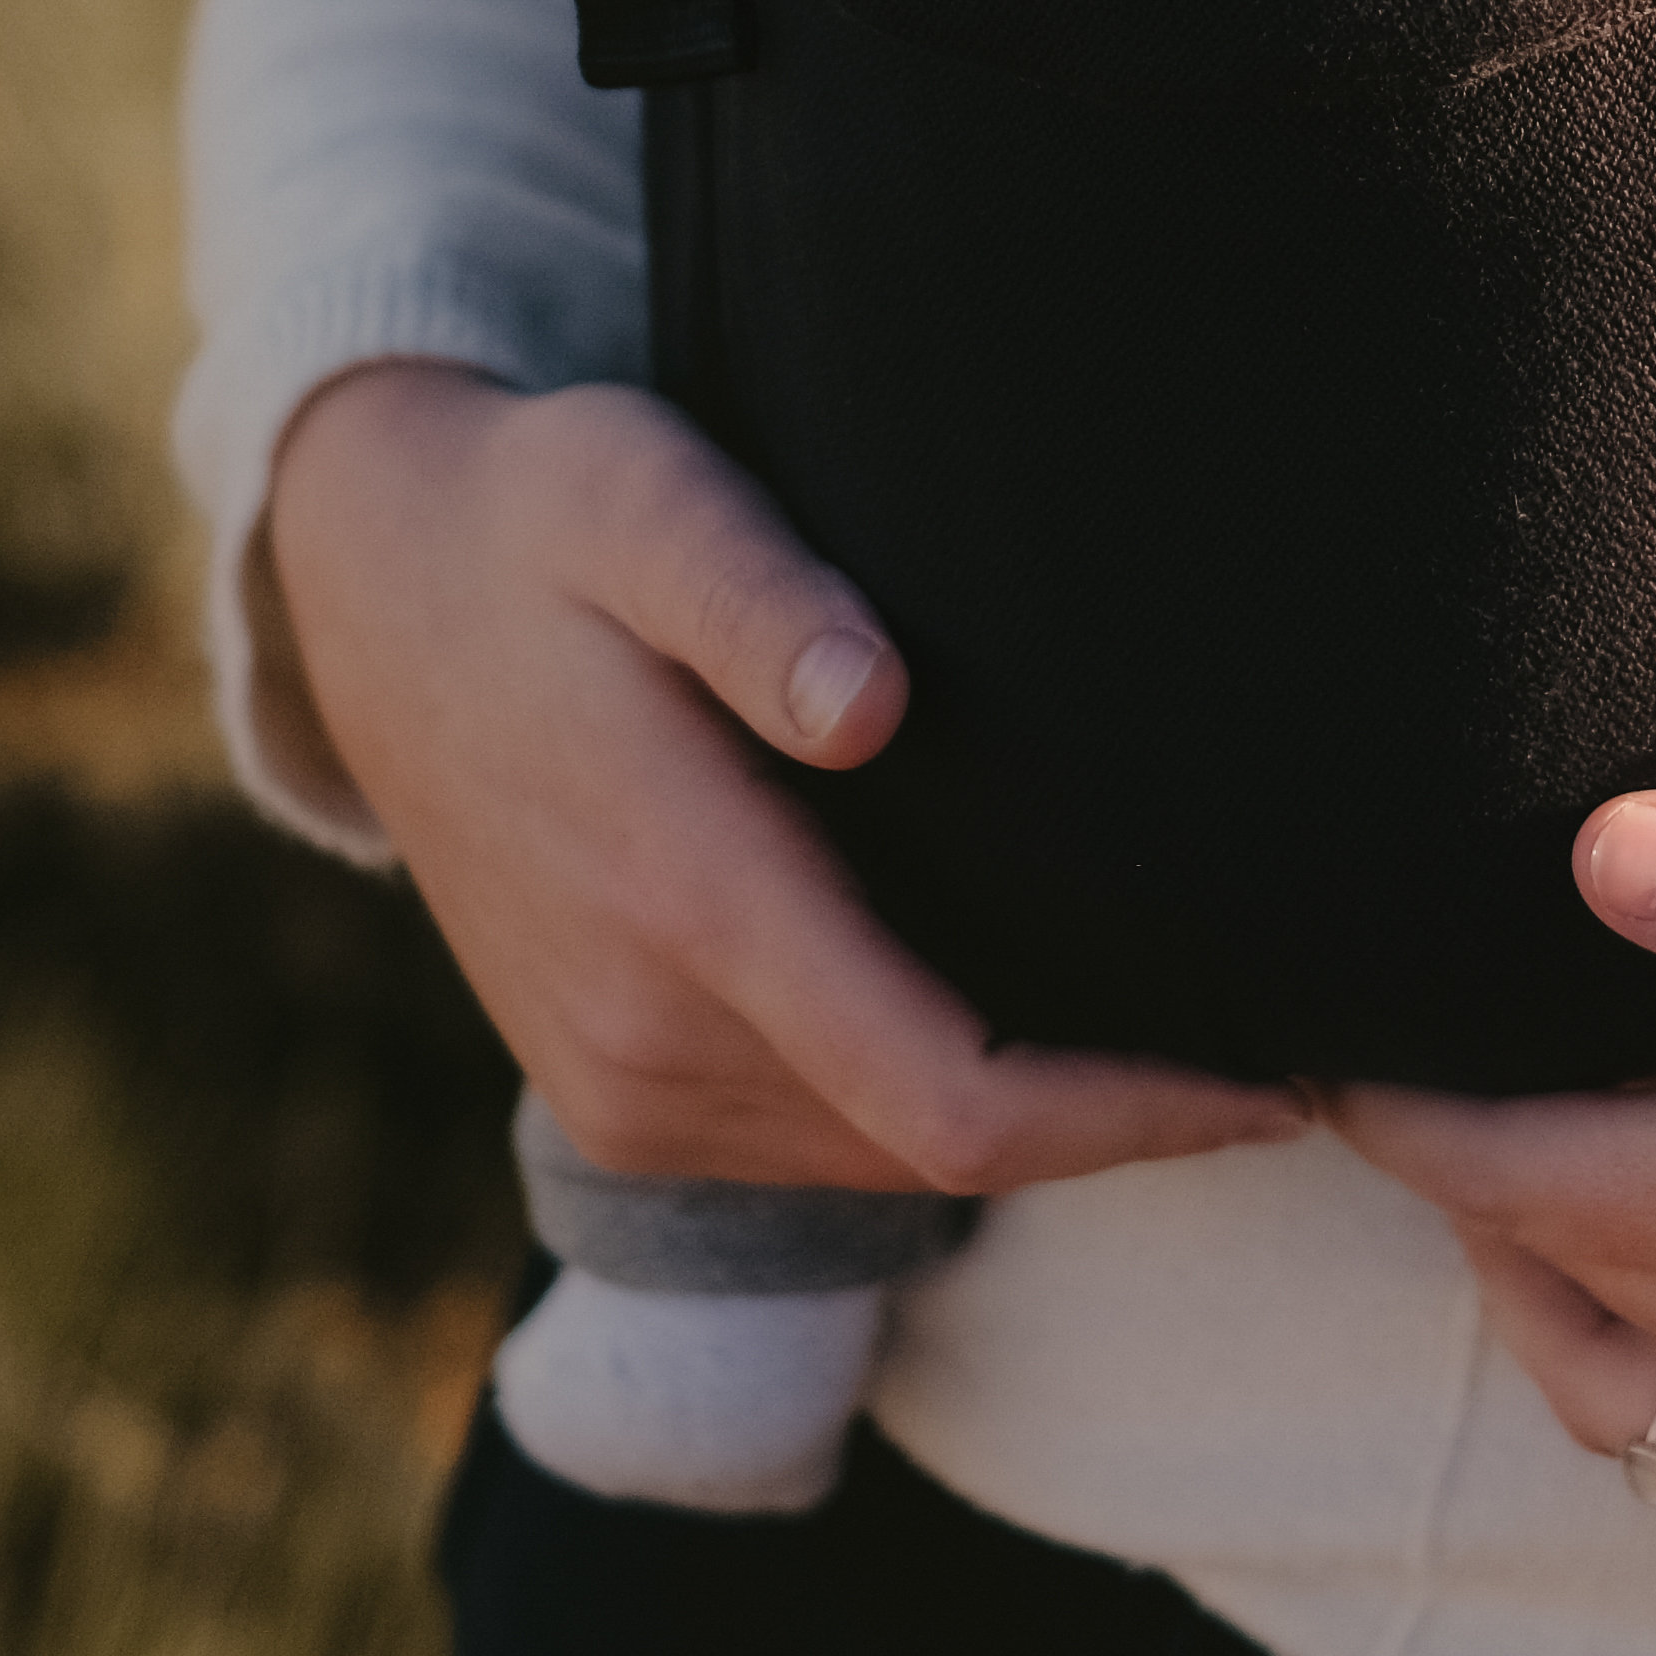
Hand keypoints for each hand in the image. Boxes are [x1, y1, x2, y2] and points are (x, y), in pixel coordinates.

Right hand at [263, 361, 1302, 1195]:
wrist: (370, 595)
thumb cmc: (541, 517)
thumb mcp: (640, 492)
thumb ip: (752, 592)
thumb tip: (870, 701)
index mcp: (681, 904)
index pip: (951, 1095)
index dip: (1134, 1114)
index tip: (1284, 1073)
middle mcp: (643, 1040)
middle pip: (943, 1149)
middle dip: (1119, 1118)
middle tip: (1282, 1030)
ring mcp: (617, 1087)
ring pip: (885, 1164)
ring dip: (1033, 1118)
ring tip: (1181, 1021)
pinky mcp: (610, 1094)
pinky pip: (818, 1142)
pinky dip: (934, 1105)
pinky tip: (1026, 1013)